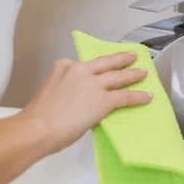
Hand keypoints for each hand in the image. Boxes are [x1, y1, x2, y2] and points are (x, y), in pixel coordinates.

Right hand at [21, 52, 151, 154]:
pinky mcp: (104, 99)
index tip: (100, 68)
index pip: (83, 65)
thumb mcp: (49, 92)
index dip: (94, 68)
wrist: (38, 128)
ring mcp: (93, 84)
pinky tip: (146, 96)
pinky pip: (125, 96)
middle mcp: (79, 70)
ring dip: (133, 74)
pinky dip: (137, 96)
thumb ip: (64, 91)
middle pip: (105, 63)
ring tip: (143, 73)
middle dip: (120, 59)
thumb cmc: (37, 117)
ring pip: (118, 76)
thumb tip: (73, 101)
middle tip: (131, 56)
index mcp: (63, 67)